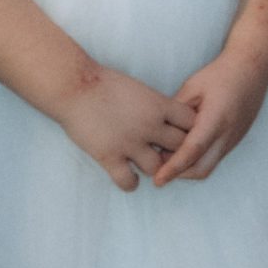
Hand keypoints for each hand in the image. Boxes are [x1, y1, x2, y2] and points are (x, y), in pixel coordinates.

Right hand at [57, 64, 196, 191]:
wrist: (75, 87)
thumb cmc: (106, 83)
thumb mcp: (141, 89)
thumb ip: (156, 105)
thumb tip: (169, 117)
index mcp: (160, 105)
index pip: (192, 123)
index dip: (190, 130)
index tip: (184, 134)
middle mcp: (150, 125)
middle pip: (180, 147)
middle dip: (177, 152)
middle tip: (169, 156)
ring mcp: (130, 143)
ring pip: (157, 168)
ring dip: (155, 170)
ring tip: (149, 168)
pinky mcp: (109, 156)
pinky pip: (128, 181)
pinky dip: (131, 183)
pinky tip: (130, 179)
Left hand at [153, 46, 267, 183]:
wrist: (252, 69)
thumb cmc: (221, 74)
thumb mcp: (192, 87)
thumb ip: (175, 112)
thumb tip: (158, 133)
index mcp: (216, 118)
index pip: (193, 151)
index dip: (173, 167)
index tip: (157, 180)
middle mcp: (228, 134)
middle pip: (201, 169)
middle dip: (178, 175)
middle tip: (157, 170)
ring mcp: (234, 139)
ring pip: (208, 166)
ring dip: (187, 168)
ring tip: (168, 157)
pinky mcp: (235, 139)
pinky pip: (214, 157)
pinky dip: (197, 160)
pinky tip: (184, 148)